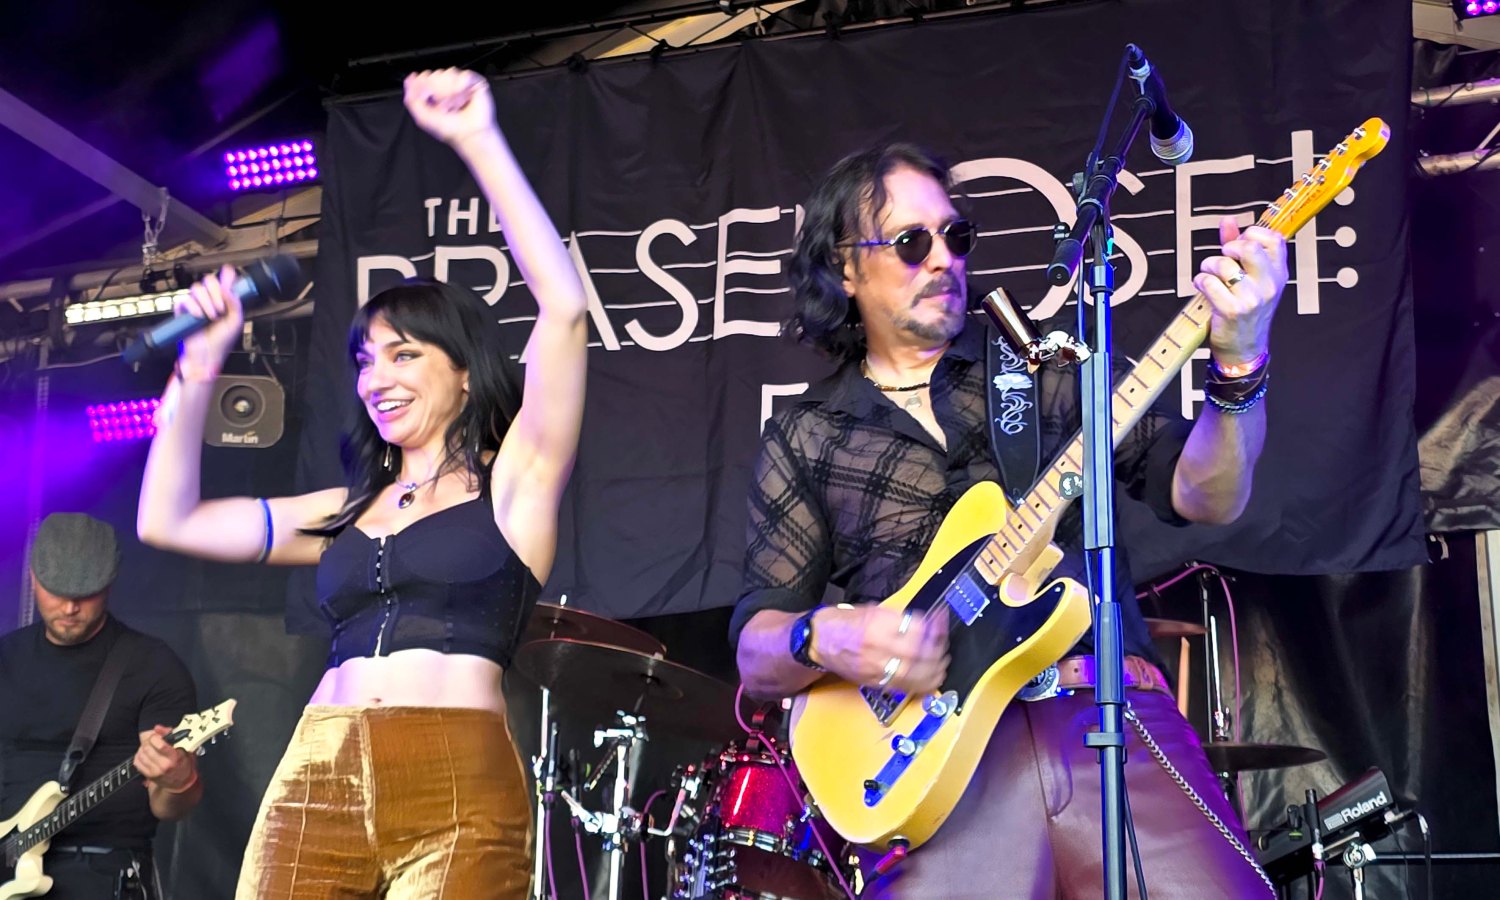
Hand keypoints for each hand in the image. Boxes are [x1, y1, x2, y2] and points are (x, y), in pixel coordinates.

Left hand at [135, 725, 195, 792]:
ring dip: (143, 747)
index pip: (160, 745)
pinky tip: (145, 754)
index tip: (157, 735)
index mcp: (175, 757)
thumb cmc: (183, 761)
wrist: (181, 781)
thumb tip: (157, 728)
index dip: (155, 737)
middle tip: (151, 739)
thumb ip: (171, 734)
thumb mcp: (184, 746)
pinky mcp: (148, 775)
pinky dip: (139, 755)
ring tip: (149, 746)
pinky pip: (137, 762)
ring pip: (141, 754)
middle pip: (148, 748)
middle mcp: (164, 765)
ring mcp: (155, 771)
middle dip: (147, 740)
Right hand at [176, 265, 241, 381]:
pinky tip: (199, 316)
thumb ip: (235, 303)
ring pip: (197, 288)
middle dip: (216, 293)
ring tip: (211, 317)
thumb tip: (228, 289)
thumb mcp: (235, 321)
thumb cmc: (221, 341)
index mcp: (223, 301)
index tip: (228, 270)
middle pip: (209, 280)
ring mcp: (195, 304)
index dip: (226, 274)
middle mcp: (209, 300)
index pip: (224, 282)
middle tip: (221, 308)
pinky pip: (185, 300)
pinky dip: (193, 307)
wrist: (207, 355)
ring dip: (206, 302)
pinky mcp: (183, 311)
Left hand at [403, 68, 496, 148]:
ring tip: (454, 106)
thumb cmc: (450, 129)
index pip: (425, 76)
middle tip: (443, 108)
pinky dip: (461, 89)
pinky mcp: (475, 83)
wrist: (468, 135)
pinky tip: (463, 100)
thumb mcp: (423, 117)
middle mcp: (448, 86)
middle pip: (436, 74)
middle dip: (437, 92)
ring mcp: (461, 84)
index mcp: (435, 92)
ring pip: (449, 73)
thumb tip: (409, 79)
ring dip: (449, 93)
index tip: (426, 97)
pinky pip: (464, 76)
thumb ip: (411, 98)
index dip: (423, 84)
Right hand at [812, 605, 949, 694]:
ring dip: (934, 671)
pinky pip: (903, 686)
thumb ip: (896, 617)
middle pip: (917, 654)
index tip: (940, 623)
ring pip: (913, 675)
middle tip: (944, 645)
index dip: (933, 628)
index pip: (914, 628)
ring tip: (942, 664)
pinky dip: (921, 684)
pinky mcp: (874, 682)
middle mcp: (876, 647)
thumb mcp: (870, 609)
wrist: (817, 641)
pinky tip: (930, 679)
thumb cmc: (842, 623)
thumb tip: (923, 622)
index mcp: (876, 624)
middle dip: (937, 651)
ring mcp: (875, 668)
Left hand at [1193, 217, 1288, 366]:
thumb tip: (1228, 220)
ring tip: (1209, 275)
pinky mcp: (1233, 310)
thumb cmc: (1246, 312)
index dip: (1251, 235)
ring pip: (1223, 265)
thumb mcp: (1252, 279)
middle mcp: (1269, 285)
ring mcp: (1252, 298)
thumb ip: (1239, 247)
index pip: (1274, 239)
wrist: (1244, 348)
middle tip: (1222, 259)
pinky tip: (1203, 288)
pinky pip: (1209, 282)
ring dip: (1208, 266)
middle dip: (1227, 248)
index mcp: (1278, 274)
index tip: (1238, 245)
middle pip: (1248, 247)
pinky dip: (1200, 281)